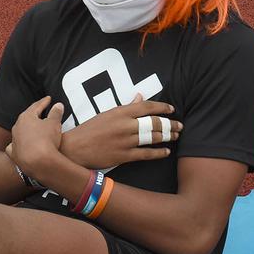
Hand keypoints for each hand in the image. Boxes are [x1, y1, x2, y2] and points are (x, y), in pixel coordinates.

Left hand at [9, 97, 65, 176]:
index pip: (36, 106)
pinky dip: (19, 145)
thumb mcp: (54, 123)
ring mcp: (14, 142)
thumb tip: (58, 105)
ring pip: (20, 132)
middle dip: (34, 114)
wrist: (40, 163)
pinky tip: (22, 145)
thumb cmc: (47, 140)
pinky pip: (15, 147)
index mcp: (26, 118)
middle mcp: (17, 128)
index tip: (48, 99)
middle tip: (40, 110)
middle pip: (26, 118)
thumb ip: (56, 113)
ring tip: (34, 128)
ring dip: (27, 129)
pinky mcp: (14, 155)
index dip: (43, 102)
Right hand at [60, 93, 181, 168]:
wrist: (74, 149)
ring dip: (167, 136)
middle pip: (153, 123)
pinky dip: (158, 153)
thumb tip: (140, 97)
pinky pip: (146, 154)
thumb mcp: (106, 114)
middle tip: (179, 125)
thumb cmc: (89, 130)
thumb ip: (126, 107)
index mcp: (119, 112)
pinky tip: (166, 151)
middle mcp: (124, 125)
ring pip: (152, 138)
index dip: (161, 108)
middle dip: (169, 124)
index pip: (146, 107)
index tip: (171, 109)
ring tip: (175, 135)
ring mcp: (125, 141)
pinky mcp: (123, 156)